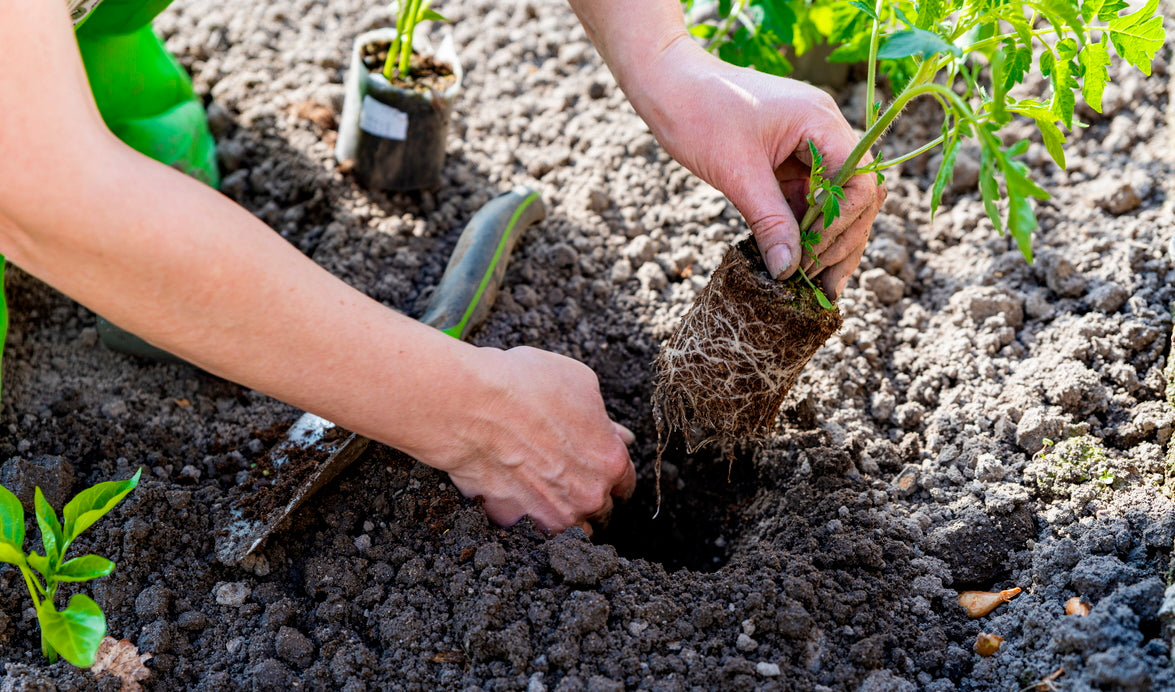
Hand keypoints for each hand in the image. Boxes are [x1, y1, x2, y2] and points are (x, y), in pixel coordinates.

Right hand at [427, 346, 635, 534]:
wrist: (470, 405)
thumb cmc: (525, 385)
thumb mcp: (579, 382)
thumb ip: (604, 418)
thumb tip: (620, 435)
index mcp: (610, 461)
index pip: (625, 483)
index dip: (612, 475)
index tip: (599, 471)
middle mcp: (588, 496)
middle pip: (601, 511)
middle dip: (590, 497)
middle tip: (568, 478)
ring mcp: (552, 515)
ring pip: (570, 529)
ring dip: (563, 515)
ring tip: (543, 494)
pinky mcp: (515, 523)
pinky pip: (526, 529)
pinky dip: (523, 517)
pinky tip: (512, 494)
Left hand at [630, 37, 884, 297]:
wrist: (667, 83)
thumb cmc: (699, 113)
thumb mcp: (737, 173)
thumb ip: (769, 221)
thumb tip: (788, 269)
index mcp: (821, 122)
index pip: (859, 180)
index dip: (842, 223)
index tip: (812, 254)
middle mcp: (824, 131)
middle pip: (856, 195)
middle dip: (843, 239)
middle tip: (824, 283)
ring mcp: (807, 146)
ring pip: (833, 202)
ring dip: (827, 241)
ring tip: (819, 284)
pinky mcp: (786, 160)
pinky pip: (806, 199)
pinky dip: (803, 230)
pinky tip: (796, 261)